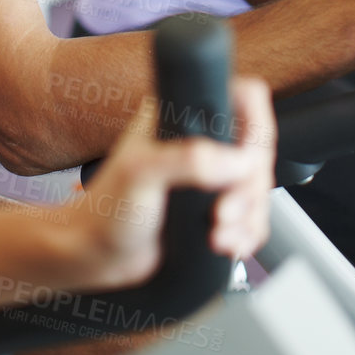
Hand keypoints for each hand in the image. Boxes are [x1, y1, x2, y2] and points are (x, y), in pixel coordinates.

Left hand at [67, 75, 274, 289]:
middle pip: (258, 152)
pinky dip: (245, 234)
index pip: (240, 99)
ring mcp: (208, 175)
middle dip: (248, 189)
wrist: (96, 256)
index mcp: (180, 114)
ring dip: (248, 217)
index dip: (254, 131)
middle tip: (222, 211)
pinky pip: (251, 217)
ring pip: (258, 188)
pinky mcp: (212, 207)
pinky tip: (224, 243)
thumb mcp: (141, 173)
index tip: (246, 162)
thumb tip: (240, 163)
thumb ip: (190, 160)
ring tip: (218, 233)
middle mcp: (198, 140)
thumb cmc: (104, 210)